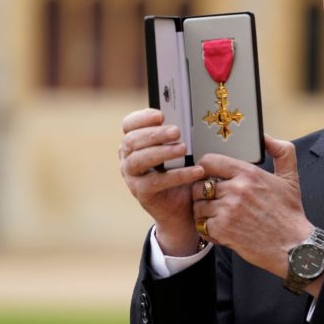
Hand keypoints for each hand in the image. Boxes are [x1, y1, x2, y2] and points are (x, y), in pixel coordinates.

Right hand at [119, 108, 205, 254]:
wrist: (183, 208)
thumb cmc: (181, 174)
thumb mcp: (179, 153)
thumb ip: (176, 138)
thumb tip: (186, 119)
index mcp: (134, 144)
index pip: (129, 125)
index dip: (142, 118)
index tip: (160, 115)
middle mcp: (128, 159)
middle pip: (132, 141)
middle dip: (154, 134)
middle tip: (176, 131)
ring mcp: (132, 177)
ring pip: (139, 160)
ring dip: (162, 152)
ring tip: (183, 148)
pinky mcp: (142, 193)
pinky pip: (156, 182)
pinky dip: (178, 175)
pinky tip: (196, 171)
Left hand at [192, 135, 311, 278]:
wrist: (293, 246)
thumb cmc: (290, 213)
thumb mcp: (290, 178)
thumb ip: (282, 151)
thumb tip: (265, 138)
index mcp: (249, 174)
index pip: (209, 161)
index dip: (204, 168)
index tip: (208, 176)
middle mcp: (236, 190)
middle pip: (200, 185)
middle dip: (204, 193)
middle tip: (214, 200)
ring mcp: (227, 210)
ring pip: (198, 206)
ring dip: (204, 212)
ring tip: (219, 216)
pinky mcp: (222, 230)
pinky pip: (201, 224)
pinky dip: (207, 228)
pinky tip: (221, 229)